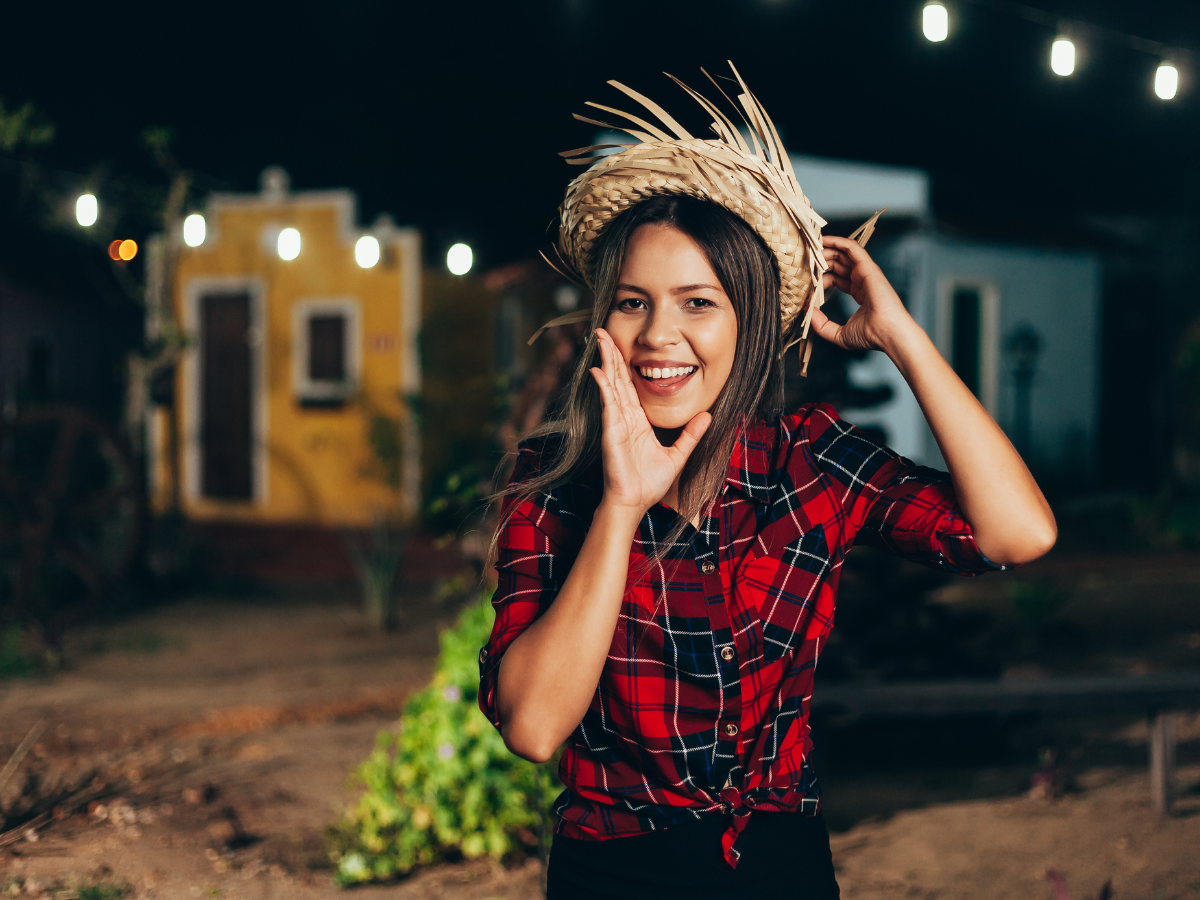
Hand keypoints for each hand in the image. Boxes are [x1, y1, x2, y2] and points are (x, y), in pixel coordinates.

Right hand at [589, 329, 710, 515]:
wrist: (634, 502)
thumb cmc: (650, 484)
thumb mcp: (678, 456)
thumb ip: (691, 435)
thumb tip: (708, 417)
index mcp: (637, 421)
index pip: (629, 386)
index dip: (624, 365)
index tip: (621, 345)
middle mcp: (624, 417)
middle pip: (616, 378)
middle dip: (611, 353)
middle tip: (603, 330)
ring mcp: (616, 422)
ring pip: (610, 384)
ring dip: (605, 360)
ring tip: (598, 338)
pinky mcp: (611, 430)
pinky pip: (607, 403)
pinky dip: (603, 385)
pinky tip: (598, 369)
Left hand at [812, 236, 915, 353]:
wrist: (888, 333)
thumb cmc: (870, 336)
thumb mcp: (839, 334)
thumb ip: (822, 325)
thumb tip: (808, 312)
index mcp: (860, 293)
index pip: (836, 279)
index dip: (821, 278)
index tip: (807, 282)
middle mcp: (863, 280)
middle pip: (839, 263)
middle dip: (821, 260)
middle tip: (805, 258)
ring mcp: (866, 272)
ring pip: (844, 253)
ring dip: (827, 248)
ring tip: (811, 245)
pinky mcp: (868, 267)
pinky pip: (852, 248)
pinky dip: (838, 241)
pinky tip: (824, 240)